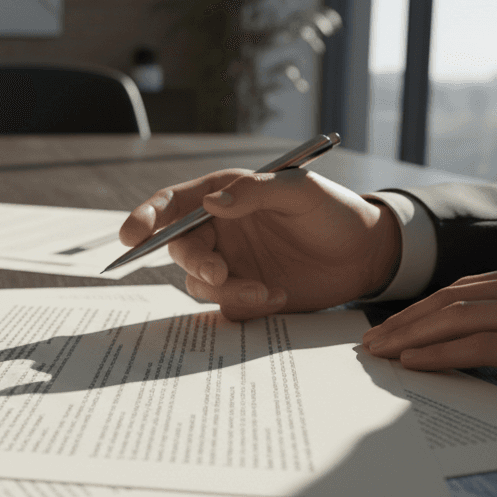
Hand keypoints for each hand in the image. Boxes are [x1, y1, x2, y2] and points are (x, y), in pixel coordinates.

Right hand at [120, 168, 400, 320]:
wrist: (364, 253)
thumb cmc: (331, 210)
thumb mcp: (298, 190)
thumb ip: (254, 193)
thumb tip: (212, 203)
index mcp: (221, 194)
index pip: (171, 204)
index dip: (146, 218)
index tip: (132, 236)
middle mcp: (217, 230)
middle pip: (179, 249)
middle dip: (196, 263)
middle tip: (220, 274)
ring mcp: (229, 263)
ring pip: (199, 283)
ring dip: (227, 290)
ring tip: (268, 291)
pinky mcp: (244, 293)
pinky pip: (225, 306)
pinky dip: (246, 306)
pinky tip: (279, 297)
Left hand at [362, 257, 496, 397]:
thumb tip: (487, 329)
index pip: (463, 288)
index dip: (420, 308)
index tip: (390, 326)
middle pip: (450, 299)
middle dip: (404, 322)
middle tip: (369, 343)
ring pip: (456, 318)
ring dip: (409, 338)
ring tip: (379, 355)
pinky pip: (480, 346)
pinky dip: (440, 354)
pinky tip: (413, 364)